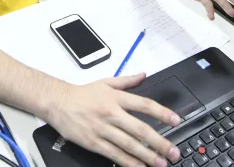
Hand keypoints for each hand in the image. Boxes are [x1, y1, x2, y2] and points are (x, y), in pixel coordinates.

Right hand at [50, 74, 181, 166]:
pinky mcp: (93, 143)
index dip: (162, 113)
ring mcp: (102, 130)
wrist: (57, 102)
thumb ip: (127, 81)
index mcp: (116, 98)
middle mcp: (111, 113)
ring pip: (129, 145)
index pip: (144, 105)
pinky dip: (128, 162)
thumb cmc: (82, 94)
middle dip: (159, 142)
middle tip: (173, 151)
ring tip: (161, 163)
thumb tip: (144, 75)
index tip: (176, 120)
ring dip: (147, 156)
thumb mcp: (106, 82)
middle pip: (140, 129)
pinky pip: (114, 154)